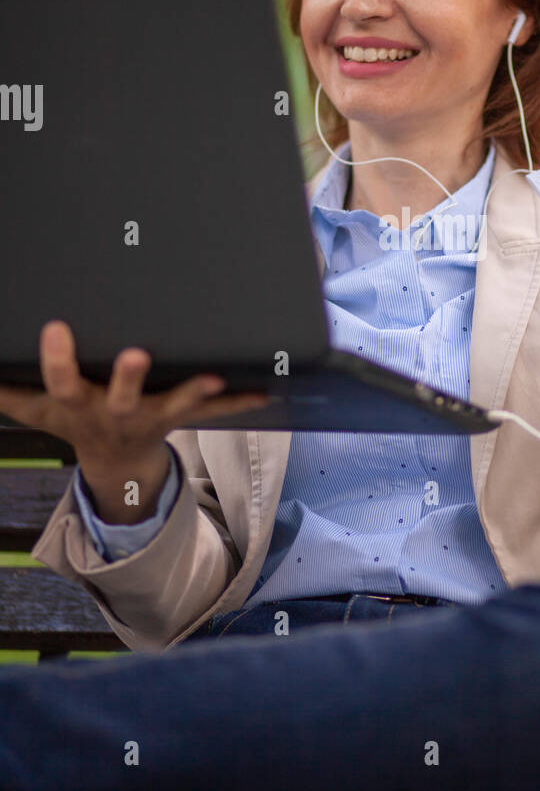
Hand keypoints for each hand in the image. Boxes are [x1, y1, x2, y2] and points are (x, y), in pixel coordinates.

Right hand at [0, 320, 270, 466]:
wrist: (116, 464)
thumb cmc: (74, 418)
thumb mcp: (34, 406)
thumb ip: (6, 387)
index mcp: (78, 405)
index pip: (60, 381)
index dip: (56, 358)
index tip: (56, 327)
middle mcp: (116, 412)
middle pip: (121, 397)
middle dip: (128, 377)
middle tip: (136, 353)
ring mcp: (152, 417)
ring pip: (174, 405)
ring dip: (194, 392)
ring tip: (215, 376)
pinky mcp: (181, 417)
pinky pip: (213, 413)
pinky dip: (238, 403)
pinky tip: (264, 391)